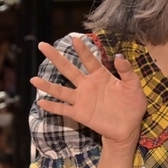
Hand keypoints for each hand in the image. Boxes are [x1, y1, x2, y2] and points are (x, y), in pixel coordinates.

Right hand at [30, 37, 146, 148]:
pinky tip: (41, 103)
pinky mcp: (80, 114)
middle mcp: (88, 85)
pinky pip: (63, 109)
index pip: (89, 60)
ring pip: (61, 90)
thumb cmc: (132, 106)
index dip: (82, 49)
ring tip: (33, 79)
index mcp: (101, 76)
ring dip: (47, 86)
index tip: (75, 38)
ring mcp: (82, 99)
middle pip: (68, 69)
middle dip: (56, 57)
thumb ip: (127, 72)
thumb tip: (119, 56)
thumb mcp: (134, 87)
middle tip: (43, 45)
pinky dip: (52, 107)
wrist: (128, 129)